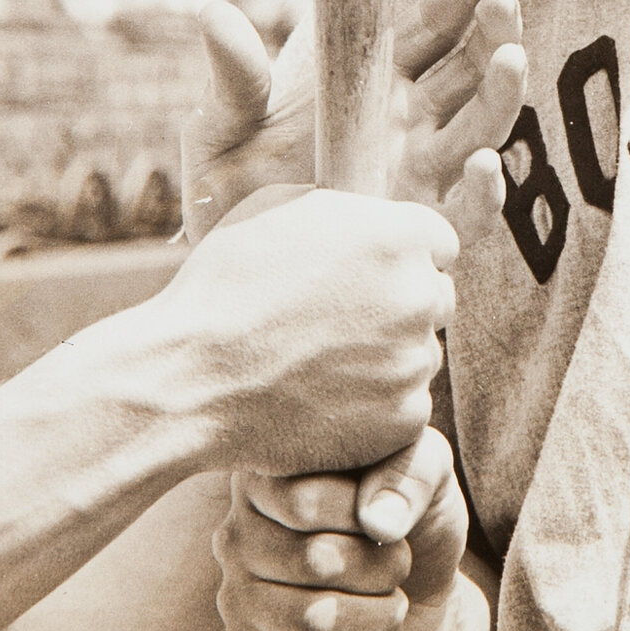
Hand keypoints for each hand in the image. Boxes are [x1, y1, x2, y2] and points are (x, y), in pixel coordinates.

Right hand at [157, 187, 456, 479]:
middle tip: (340, 322)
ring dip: (385, 357)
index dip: (402, 257)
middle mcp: (417, 295)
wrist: (191, 377)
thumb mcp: (275, 212)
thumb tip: (363, 216)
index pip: (438, 242)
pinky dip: (374, 406)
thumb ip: (340, 211)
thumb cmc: (222, 288)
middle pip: (435, 298)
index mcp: (396, 235)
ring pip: (419, 354)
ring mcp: (413, 361)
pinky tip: (323, 398)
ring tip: (317, 362)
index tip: (370, 275)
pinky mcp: (403, 419)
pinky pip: (405, 405)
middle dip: (398, 305)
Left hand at [181, 0, 526, 245]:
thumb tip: (215, 15)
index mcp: (373, 77)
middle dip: (494, 28)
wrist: (230, 281)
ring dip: (502, 91)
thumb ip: (232, 78)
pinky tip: (484, 164)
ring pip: (482, 126)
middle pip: (469, 64)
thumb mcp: (224, 130)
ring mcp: (422, 174)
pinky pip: (467, 212)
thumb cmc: (229, 195)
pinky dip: (483, 190)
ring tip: (511, 58)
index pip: (433, 21)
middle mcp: (411, 120)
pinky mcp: (420, 229)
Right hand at [214, 428, 468, 630]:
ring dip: (380, 619)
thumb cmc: (412, 518)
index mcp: (264, 475)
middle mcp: (234, 535)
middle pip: (315, 562)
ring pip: (314, 620)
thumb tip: (376, 522)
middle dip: (384, 571)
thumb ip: (410, 474)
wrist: (420, 592)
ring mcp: (234, 599)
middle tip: (398, 567)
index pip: (303, 502)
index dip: (367, 519)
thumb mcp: (428, 473)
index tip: (388, 521)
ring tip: (394, 607)